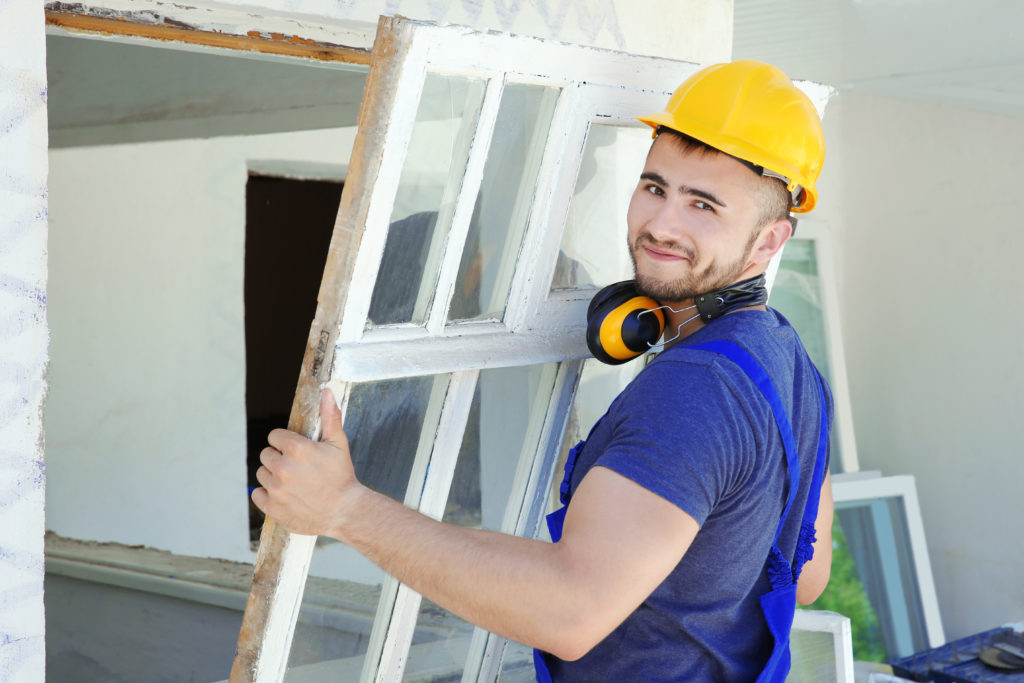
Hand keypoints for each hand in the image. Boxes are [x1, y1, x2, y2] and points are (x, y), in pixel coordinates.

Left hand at [251, 388, 362, 537]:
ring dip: (273, 476)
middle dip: (279, 458)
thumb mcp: (338, 444)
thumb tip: (327, 393)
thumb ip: (330, 416)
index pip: (274, 436)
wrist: (345, 511)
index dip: (286, 443)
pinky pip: (257, 494)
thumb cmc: (342, 477)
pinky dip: (267, 495)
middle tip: (297, 468)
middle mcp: (283, 468)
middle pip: (266, 454)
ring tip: (293, 482)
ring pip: (261, 474)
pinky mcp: (272, 507)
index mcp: (297, 449)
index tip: (296, 451)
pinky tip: (284, 494)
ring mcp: (276, 489)